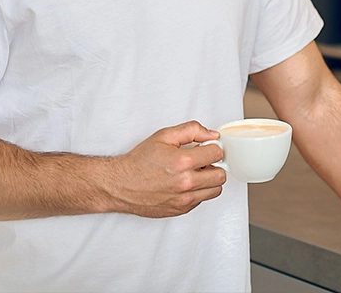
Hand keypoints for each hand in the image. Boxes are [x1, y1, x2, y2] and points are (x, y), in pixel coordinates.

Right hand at [104, 121, 226, 217]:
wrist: (119, 185)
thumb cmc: (139, 161)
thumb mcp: (164, 136)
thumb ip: (192, 130)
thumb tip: (212, 135)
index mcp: (182, 162)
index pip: (217, 154)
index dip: (213, 148)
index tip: (206, 148)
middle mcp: (185, 183)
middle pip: (221, 175)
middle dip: (214, 165)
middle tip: (202, 162)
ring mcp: (183, 199)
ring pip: (215, 190)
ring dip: (209, 180)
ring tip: (195, 173)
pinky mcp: (180, 210)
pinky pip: (202, 200)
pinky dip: (198, 192)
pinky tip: (186, 184)